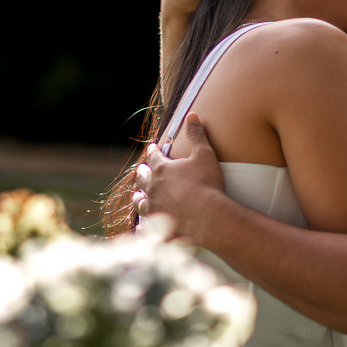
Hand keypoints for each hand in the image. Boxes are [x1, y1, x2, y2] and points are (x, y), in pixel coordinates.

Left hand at [135, 113, 226, 246]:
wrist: (209, 217)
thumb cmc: (207, 184)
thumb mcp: (204, 154)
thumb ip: (197, 135)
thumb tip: (192, 116)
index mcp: (162, 169)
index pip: (154, 156)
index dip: (153, 151)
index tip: (152, 147)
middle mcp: (153, 188)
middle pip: (143, 178)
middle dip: (143, 173)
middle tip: (142, 170)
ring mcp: (154, 208)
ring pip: (140, 202)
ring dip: (138, 198)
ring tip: (137, 197)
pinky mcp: (158, 226)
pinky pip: (146, 228)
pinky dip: (142, 228)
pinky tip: (140, 230)